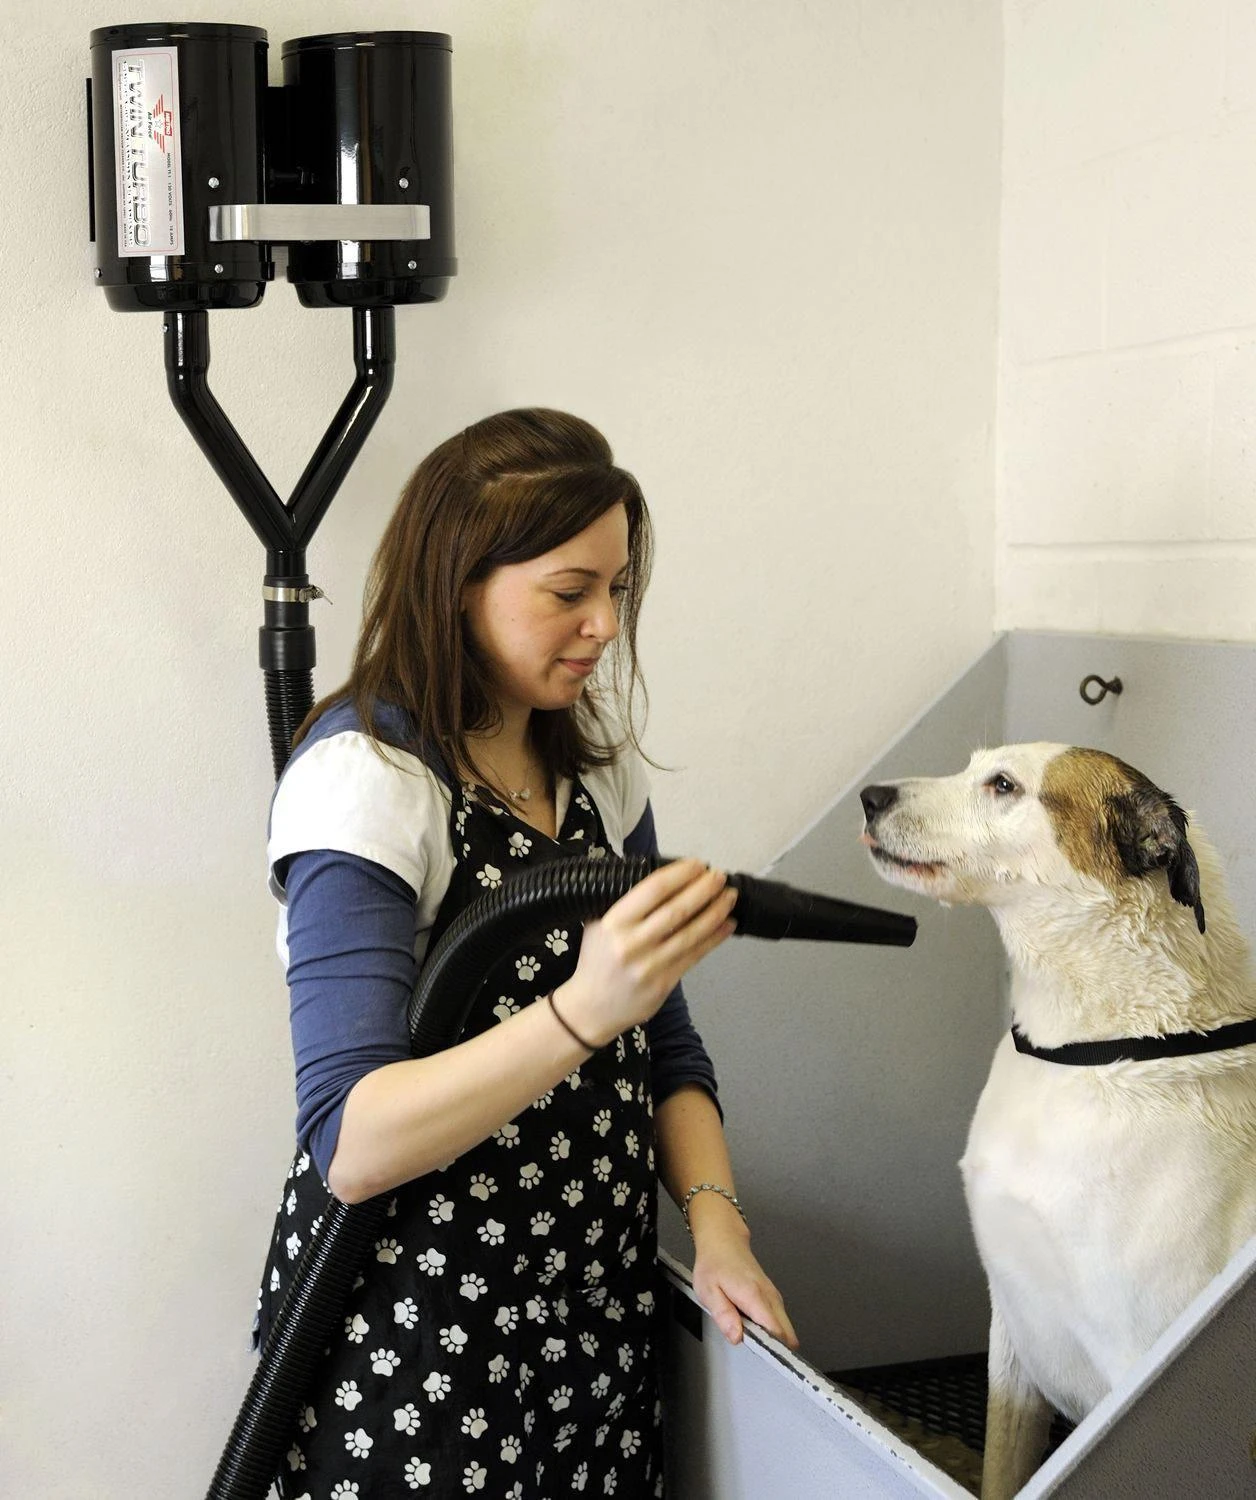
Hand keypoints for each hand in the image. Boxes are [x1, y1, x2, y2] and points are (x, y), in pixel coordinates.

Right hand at [554, 859, 736, 1046]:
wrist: (591, 1008)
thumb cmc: (596, 961)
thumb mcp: (598, 924)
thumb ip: (624, 903)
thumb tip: (661, 879)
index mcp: (614, 922)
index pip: (653, 889)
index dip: (680, 874)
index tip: (697, 864)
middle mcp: (632, 942)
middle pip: (677, 910)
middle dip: (704, 890)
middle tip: (720, 876)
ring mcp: (649, 965)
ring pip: (690, 933)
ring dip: (715, 912)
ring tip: (729, 896)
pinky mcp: (664, 983)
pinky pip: (694, 955)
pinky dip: (714, 938)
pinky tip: (727, 924)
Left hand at [690, 1203, 798, 1349]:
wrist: (723, 1240)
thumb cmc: (714, 1264)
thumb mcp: (708, 1291)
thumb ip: (723, 1315)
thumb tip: (737, 1337)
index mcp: (754, 1296)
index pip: (775, 1331)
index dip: (774, 1349)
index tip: (766, 1360)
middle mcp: (769, 1297)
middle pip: (786, 1333)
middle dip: (776, 1349)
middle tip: (757, 1355)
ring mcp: (774, 1296)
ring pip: (784, 1328)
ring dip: (774, 1340)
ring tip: (754, 1343)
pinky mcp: (773, 1297)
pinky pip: (779, 1320)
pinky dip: (773, 1330)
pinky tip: (756, 1331)